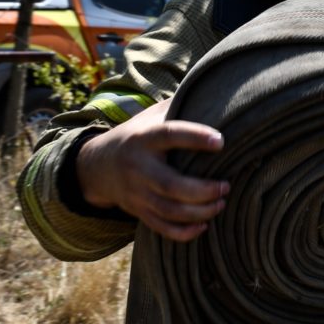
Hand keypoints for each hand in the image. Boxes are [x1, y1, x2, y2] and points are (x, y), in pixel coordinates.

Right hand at [75, 99, 228, 241]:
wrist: (97, 165)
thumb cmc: (137, 135)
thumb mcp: (150, 116)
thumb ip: (178, 106)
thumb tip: (214, 91)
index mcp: (144, 138)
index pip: (170, 135)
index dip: (195, 137)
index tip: (221, 141)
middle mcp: (138, 167)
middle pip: (170, 185)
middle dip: (203, 190)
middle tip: (226, 186)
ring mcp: (136, 193)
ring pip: (168, 210)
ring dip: (199, 212)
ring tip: (221, 203)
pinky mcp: (138, 211)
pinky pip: (161, 228)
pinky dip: (184, 232)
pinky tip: (203, 224)